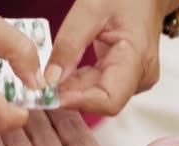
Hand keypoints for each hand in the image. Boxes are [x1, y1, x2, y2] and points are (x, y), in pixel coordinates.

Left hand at [45, 0, 178, 115]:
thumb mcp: (90, 10)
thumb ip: (68, 45)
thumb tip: (49, 80)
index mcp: (137, 60)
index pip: (109, 100)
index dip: (79, 102)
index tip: (50, 95)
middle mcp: (140, 77)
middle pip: (99, 99)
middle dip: (69, 94)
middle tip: (38, 86)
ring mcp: (133, 79)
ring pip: (95, 95)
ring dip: (70, 88)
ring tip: (46, 75)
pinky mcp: (124, 77)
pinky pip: (96, 86)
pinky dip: (76, 81)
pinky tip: (60, 70)